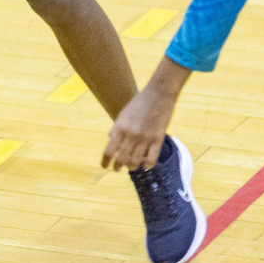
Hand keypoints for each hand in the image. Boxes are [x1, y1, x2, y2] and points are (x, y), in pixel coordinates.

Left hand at [101, 57, 191, 171]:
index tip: (104, 166)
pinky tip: (145, 166)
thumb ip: (117, 128)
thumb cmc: (139, 102)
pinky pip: (152, 159)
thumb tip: (110, 140)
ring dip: (132, 166)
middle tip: (117, 169)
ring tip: (130, 167)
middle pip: (122, 158)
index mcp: (120, 127)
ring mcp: (145, 137)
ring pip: (136, 161)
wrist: (158, 93)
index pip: (109, 150)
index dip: (105, 161)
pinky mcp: (158, 139)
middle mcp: (131, 134)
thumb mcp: (123, 114)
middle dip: (118, 166)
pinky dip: (147, 165)